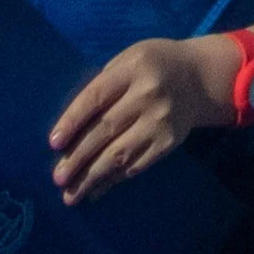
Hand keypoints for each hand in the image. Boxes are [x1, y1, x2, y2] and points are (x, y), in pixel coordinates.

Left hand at [50, 33, 234, 203]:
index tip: (53, 143)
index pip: (96, 96)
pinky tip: (96, 189)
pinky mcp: (169, 142)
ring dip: (91, 176)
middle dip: (77, 157)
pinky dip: (113, 179)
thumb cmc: (153, 66)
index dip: (73, 121)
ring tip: (70, 194)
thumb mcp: (129, 60)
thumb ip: (104, 86)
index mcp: (133, 67)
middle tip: (57, 178)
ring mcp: (160, 120)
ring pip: (119, 154)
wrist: (199, 77)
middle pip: (105, 129)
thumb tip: (71, 129)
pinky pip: (136, 165)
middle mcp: (148, 93)